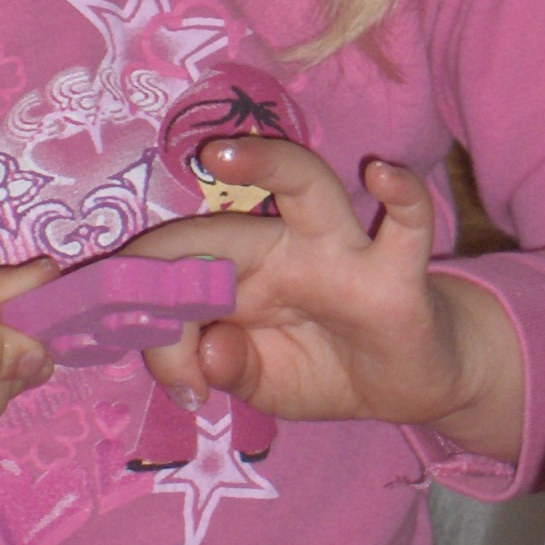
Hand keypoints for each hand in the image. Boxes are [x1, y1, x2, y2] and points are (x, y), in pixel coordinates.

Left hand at [126, 139, 523, 459]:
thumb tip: (209, 352)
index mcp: (240, 278)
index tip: (181, 388)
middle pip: (222, 222)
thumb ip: (231, 371)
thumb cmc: (331, 369)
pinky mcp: (398, 273)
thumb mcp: (266, 384)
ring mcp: (342, 253)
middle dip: (173, 248)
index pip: (182, 277)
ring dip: (266, 163)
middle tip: (130, 275)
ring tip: (221, 156)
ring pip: (306, 184)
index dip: (161, 324)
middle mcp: (284, 249)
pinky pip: (407, 225)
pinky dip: (404, 196)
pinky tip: (384, 174)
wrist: (414, 387)